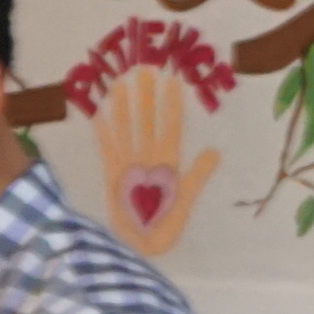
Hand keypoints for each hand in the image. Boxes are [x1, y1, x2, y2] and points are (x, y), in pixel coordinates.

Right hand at [88, 64, 222, 256]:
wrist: (141, 245)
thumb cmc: (166, 226)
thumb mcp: (185, 199)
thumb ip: (197, 175)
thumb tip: (215, 151)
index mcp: (167, 162)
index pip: (170, 126)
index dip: (171, 105)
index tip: (173, 81)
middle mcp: (148, 158)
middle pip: (146, 121)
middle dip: (146, 96)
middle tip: (144, 68)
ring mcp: (129, 164)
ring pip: (126, 128)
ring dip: (124, 107)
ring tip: (121, 82)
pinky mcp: (112, 174)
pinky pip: (107, 147)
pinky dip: (103, 131)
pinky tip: (98, 113)